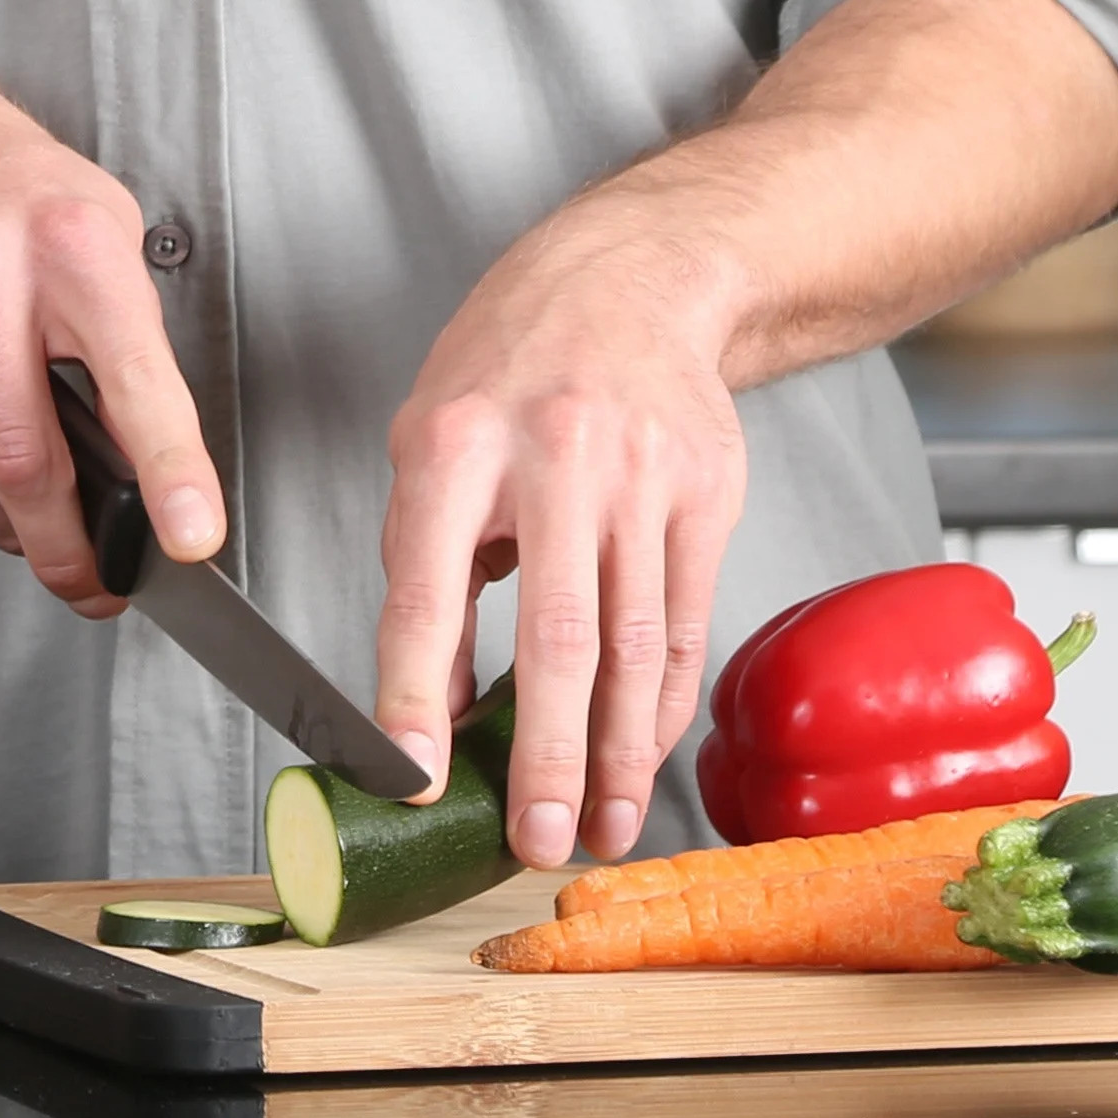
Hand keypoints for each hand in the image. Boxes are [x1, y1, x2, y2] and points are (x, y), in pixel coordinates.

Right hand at [0, 34, 224, 618]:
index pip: (135, 378)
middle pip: (25, 462)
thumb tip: (152, 465)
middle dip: (66, 550)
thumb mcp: (94, 224)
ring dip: (3, 517)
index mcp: (72, 241)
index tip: (191, 539)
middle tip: (93, 584)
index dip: (170, 471)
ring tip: (27, 511)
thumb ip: (125, 336)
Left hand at [367, 232, 747, 868]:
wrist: (632, 277)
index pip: (428, 588)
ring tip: (600, 829)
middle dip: (546, 757)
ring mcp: (641, 479)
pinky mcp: (707, 497)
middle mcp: (555, 459)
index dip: (414, 692)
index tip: (410, 774)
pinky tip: (644, 756)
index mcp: (458, 442)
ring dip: (618, 755)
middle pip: (555, 635)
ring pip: (631, 645)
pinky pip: (683, 624)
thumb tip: (434, 703)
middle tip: (535, 840)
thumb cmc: (511, 363)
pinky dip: (661, 705)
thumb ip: (425, 563)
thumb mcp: (429, 437)